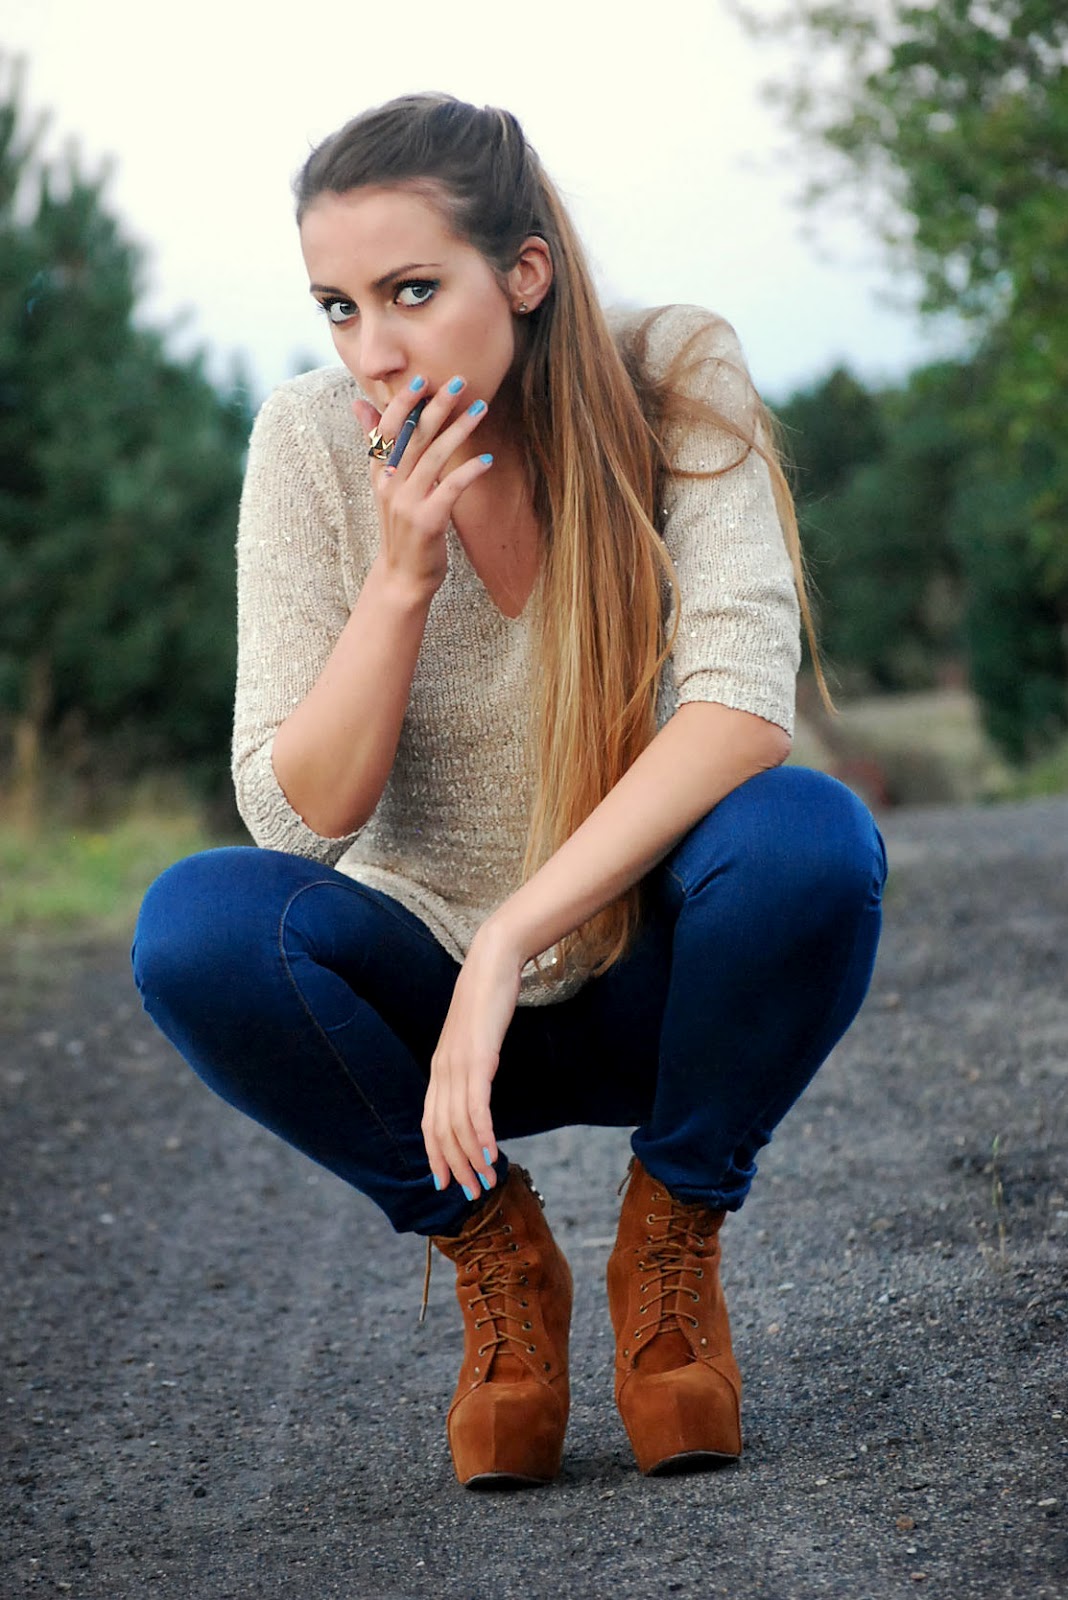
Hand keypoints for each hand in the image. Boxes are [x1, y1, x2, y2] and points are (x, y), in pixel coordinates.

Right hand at [352, 376, 490, 604]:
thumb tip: (359, 404)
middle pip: (414, 437)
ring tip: (480, 409)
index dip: (404, 402)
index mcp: (379, 472)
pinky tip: (487, 458)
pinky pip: (450, 489)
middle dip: (437, 406)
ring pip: (434, 457)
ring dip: (459, 430)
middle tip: (459, 381)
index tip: (422, 378)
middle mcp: (389, 484)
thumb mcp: (385, 484)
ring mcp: (407, 503)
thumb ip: (377, 444)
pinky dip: (469, 471)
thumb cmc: (401, 527)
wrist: (402, 577)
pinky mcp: (428, 521)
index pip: (387, 428)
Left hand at [422, 926, 522, 1197]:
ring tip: (487, 1180)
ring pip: (458, 1123)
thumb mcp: (474, 1040)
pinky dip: (482, 1132)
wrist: (491, 965)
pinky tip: (491, 1151)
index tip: (445, 1183)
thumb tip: (475, 1090)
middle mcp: (442, 1071)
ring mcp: (458, 1064)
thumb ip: (470, 1065)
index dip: (435, 1156)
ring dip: (472, 1157)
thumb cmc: (486, 1001)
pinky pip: (476, 1104)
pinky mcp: (478, 1057)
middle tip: (473, 1192)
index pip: (430, 1123)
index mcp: (440, 1070)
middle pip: (442, 1131)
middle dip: (456, 1166)